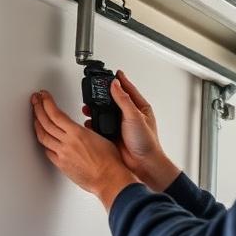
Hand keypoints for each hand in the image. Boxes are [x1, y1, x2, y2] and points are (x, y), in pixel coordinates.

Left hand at [32, 90, 136, 209]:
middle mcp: (67, 142)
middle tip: (35, 101)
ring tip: (35, 117)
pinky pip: (47, 152)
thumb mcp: (100, 137)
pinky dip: (44, 144)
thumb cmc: (110, 161)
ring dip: (37, 125)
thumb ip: (87, 131)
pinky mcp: (61, 165)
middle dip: (38, 108)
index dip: (47, 102)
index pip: (56, 113)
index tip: (43, 95)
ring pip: (43, 137)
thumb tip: (82, 129)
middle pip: (46, 122)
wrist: (109, 178)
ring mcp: (62, 154)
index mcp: (77, 132)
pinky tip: (43, 140)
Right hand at [83, 70, 179, 191]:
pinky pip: (102, 126)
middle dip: (105, 94)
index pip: (128, 89)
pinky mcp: (114, 135)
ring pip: (107, 113)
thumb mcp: (134, 116)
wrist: (143, 164)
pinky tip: (90, 122)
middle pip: (115, 100)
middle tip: (96, 87)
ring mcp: (122, 126)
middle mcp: (131, 116)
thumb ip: (123, 100)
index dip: (120, 80)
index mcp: (140, 108)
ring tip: (88, 105)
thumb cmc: (146, 142)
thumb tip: (116, 85)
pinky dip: (94, 123)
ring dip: (97, 109)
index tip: (115, 72)